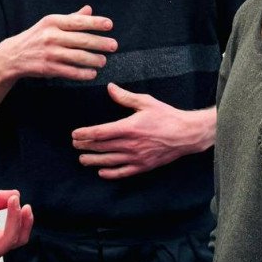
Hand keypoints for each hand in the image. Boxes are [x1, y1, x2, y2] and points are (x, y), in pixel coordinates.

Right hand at [0, 5, 116, 82]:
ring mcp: (49, 53)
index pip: (78, 21)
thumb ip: (71, 18)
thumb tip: (89, 9)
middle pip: (81, 40)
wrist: (13, 55)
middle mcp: (51, 36)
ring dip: (94, 60)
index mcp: (52, 22)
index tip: (109, 25)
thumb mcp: (49, 24)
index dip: (95, 23)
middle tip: (113, 45)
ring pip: (78, 57)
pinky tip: (92, 73)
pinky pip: (70, 72)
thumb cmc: (36, 37)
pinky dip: (83, 73)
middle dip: (100, 43)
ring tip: (103, 61)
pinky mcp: (48, 68)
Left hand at [71, 83, 216, 178]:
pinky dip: (110, 173)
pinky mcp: (143, 166)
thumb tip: (110, 88)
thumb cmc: (167, 116)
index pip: (100, 132)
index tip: (75, 134)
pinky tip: (101, 172)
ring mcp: (137, 158)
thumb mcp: (146, 102)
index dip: (85, 134)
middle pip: (101, 147)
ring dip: (93, 161)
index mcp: (129, 128)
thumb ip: (125, 97)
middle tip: (75, 145)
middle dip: (86, 146)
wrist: (187, 134)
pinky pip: (123, 172)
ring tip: (82, 159)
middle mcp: (131, 145)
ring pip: (109, 161)